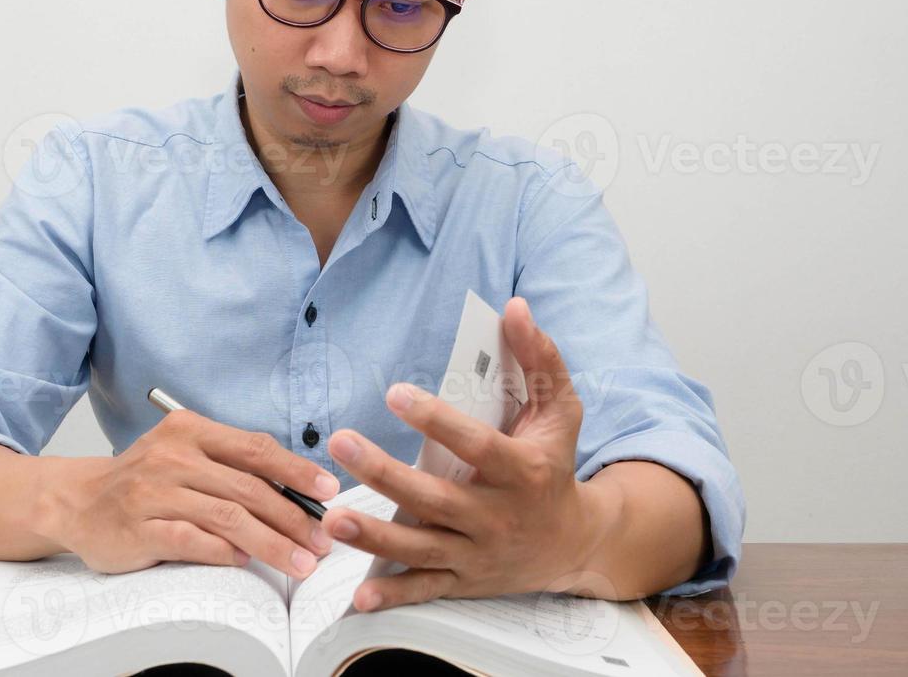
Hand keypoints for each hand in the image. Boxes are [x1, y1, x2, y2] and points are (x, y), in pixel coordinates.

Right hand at [35, 410, 339, 578]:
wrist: (77, 501)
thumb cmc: (143, 480)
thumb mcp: (184, 454)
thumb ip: (230, 464)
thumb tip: (295, 489)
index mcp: (190, 430)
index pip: (255, 448)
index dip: (296, 470)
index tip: (329, 491)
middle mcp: (172, 456)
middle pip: (248, 487)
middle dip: (293, 517)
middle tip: (322, 541)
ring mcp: (153, 492)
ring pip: (227, 517)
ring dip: (271, 542)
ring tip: (300, 562)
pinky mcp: (139, 527)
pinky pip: (192, 540)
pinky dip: (223, 552)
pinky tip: (246, 562)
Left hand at [322, 296, 614, 611]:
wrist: (575, 544)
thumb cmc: (557, 466)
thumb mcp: (560, 410)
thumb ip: (539, 358)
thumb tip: (514, 308)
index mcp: (522, 472)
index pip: (476, 444)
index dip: (436, 420)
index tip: (395, 393)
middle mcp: (499, 517)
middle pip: (435, 498)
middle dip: (384, 474)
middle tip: (341, 442)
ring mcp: (479, 554)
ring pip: (421, 549)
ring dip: (374, 537)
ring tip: (332, 518)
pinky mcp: (465, 581)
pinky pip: (425, 591)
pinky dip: (393, 598)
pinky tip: (359, 597)